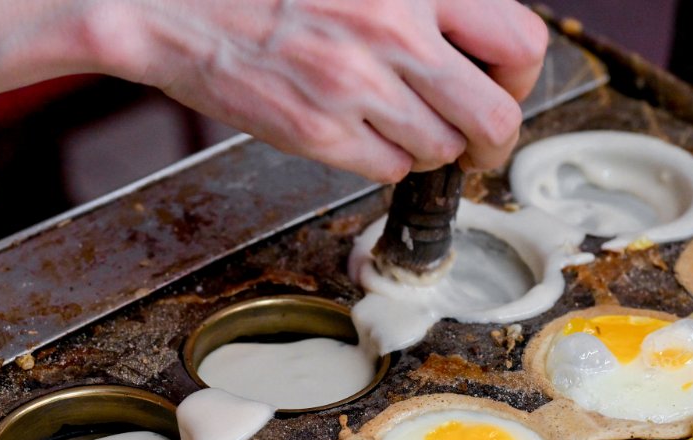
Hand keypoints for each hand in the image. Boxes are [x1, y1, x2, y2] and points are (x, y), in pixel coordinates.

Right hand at [90, 0, 547, 182]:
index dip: (519, 78)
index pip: (519, 42)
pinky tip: (358, 133)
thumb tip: (475, 43)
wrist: (172, 2)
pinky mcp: (318, 132)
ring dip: (429, 147)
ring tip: (396, 125)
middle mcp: (393, 29)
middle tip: (478, 145)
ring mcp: (355, 86)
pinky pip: (389, 169)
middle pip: (494, 117)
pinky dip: (384, 160)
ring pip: (440, 151)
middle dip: (493, 142)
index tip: (502, 86)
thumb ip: (422, 0)